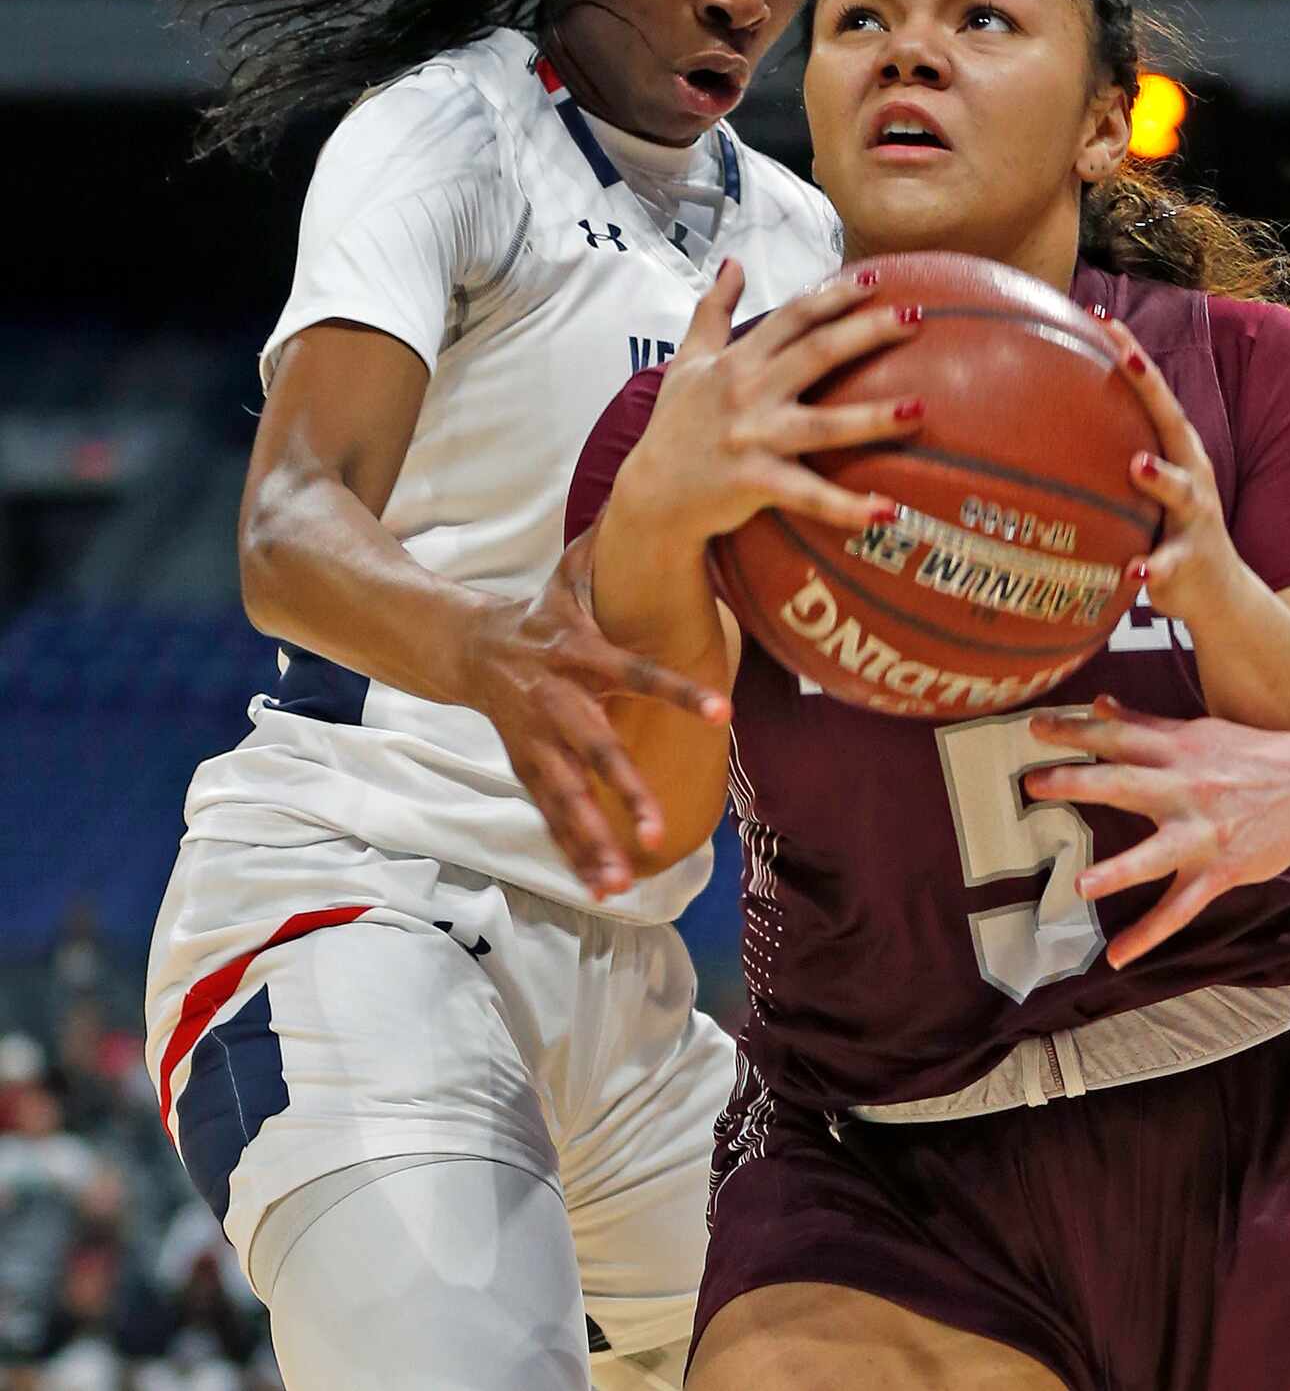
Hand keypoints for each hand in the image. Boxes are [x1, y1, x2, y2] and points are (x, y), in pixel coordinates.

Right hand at [464, 530, 728, 897]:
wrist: (465, 644)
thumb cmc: (540, 613)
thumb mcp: (571, 580)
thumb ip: (612, 555)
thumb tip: (657, 502)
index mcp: (577, 652)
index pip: (636, 670)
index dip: (677, 690)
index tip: (724, 710)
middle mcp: (554, 701)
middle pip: (592, 750)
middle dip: (623, 791)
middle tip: (659, 829)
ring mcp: (533, 740)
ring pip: (563, 797)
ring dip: (591, 842)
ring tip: (623, 883)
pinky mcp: (523, 767)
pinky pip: (550, 816)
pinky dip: (574, 854)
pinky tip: (605, 889)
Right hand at [620, 260, 925, 542]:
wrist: (650, 495)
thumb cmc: (675, 426)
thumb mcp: (686, 362)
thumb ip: (712, 311)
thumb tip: (732, 263)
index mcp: (737, 361)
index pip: (793, 317)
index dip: (834, 295)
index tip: (878, 280)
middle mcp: (747, 393)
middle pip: (817, 353)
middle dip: (867, 332)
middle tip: (917, 316)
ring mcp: (753, 439)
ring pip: (823, 425)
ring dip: (873, 418)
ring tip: (920, 409)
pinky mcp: (757, 484)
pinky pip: (809, 497)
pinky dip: (848, 508)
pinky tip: (888, 511)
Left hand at [1026, 696, 1289, 966]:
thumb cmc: (1254, 754)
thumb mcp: (1200, 730)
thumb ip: (1146, 723)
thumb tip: (1101, 703)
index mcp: (1179, 749)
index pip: (1119, 735)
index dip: (1075, 730)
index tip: (1035, 728)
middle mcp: (1188, 788)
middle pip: (1127, 783)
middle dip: (1079, 782)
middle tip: (1033, 783)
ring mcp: (1205, 833)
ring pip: (1157, 855)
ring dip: (1118, 871)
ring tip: (1080, 885)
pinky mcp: (1222, 871)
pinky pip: (1181, 908)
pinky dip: (1150, 934)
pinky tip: (1117, 956)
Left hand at [1101, 317, 1247, 626]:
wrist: (1218, 593)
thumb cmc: (1165, 529)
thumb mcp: (1141, 489)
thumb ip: (1107, 457)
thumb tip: (1036, 426)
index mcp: (1176, 452)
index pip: (1152, 395)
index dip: (1132, 355)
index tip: (1101, 319)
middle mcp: (1191, 475)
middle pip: (1173, 424)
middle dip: (1152, 389)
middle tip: (1124, 359)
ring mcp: (1195, 518)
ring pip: (1181, 492)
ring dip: (1161, 477)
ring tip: (1138, 465)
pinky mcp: (1190, 562)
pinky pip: (1169, 565)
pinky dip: (1153, 568)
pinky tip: (1132, 571)